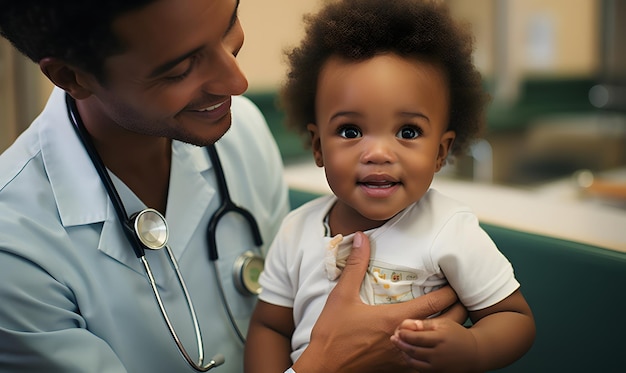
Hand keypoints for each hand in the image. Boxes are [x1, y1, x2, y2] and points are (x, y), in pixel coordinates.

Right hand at [293, 232, 457, 372]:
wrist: (325, 367)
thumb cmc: (332, 333)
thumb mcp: (342, 296)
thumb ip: (356, 265)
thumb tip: (362, 238)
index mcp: (395, 318)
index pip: (435, 303)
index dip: (450, 291)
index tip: (455, 282)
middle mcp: (406, 338)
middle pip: (447, 325)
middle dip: (459, 310)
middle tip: (462, 298)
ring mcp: (405, 356)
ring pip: (440, 345)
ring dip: (449, 331)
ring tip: (453, 318)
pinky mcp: (400, 369)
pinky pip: (428, 361)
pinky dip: (435, 349)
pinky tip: (433, 342)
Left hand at [391, 318, 478, 372]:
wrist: (474, 353)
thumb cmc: (456, 335)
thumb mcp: (443, 323)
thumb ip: (425, 323)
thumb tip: (406, 323)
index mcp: (440, 339)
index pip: (416, 338)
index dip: (404, 334)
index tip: (398, 330)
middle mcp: (439, 354)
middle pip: (413, 350)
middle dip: (401, 344)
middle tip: (393, 338)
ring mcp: (439, 366)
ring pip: (415, 362)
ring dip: (404, 354)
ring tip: (399, 346)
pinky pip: (421, 369)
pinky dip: (412, 362)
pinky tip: (409, 354)